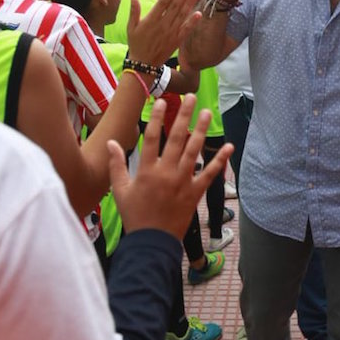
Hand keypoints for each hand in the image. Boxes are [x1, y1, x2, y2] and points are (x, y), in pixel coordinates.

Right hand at [108, 96, 234, 237]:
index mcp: (147, 170)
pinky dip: (220, 161)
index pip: (151, 137)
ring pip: (194, 151)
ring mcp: (183, 182)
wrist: (151, 242)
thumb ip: (116, 165)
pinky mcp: (195, 192)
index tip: (161, 101)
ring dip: (201, 130)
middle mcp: (166, 172)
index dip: (156, 118)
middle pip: (177, 138)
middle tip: (191, 97)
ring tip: (206, 112)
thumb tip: (111, 142)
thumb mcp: (119, 190)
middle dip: (184, 116)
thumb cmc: (134, 216)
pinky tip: (228, 146)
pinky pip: (209, 174)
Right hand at [126, 0, 200, 65]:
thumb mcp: (131, 27)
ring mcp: (171, 33)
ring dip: (189, 4)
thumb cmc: (136, 44)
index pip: (162, 3)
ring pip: (182, 16)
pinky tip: (199, 14)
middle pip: (175, 7)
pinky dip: (192, 22)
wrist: (144, 65)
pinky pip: (186, 30)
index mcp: (150, 20)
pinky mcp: (177, 41)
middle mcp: (162, 25)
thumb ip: (134, 11)